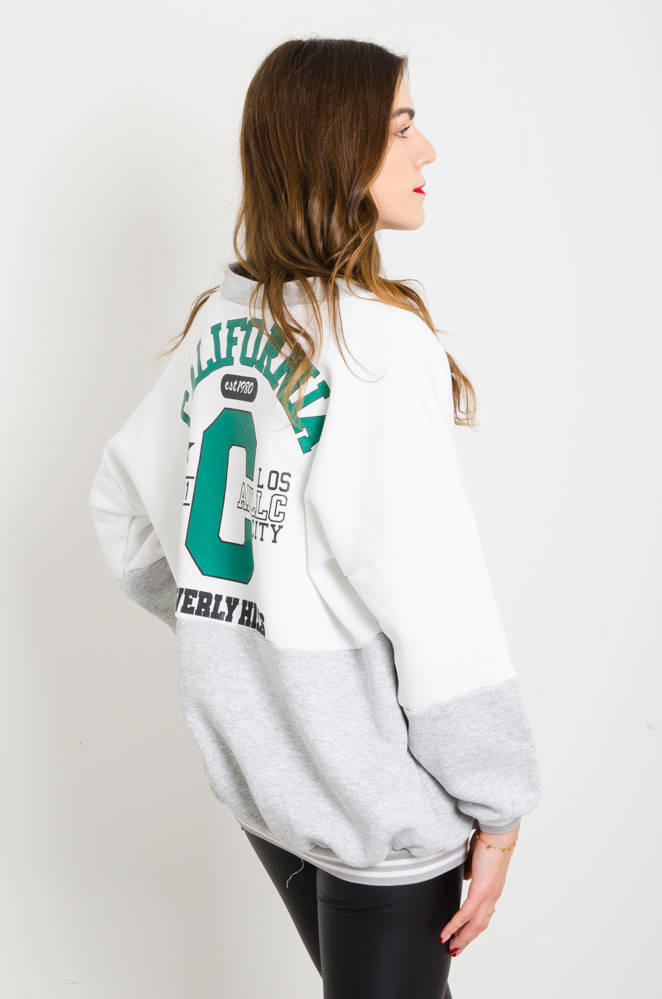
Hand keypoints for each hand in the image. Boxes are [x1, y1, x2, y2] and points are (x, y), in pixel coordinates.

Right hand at [439, 823, 518, 956]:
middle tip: (455, 950)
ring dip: (462, 937)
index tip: (463, 935)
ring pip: (475, 925)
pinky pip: (466, 913)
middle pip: (480, 926)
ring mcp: (489, 894)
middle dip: (466, 939)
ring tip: (450, 946)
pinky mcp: (482, 889)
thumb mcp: (477, 859)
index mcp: (492, 888)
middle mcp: (493, 895)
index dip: (473, 927)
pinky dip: (455, 925)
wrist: (498, 832)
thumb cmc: (489, 840)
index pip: (483, 914)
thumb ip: (472, 871)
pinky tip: (447, 933)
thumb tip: (467, 877)